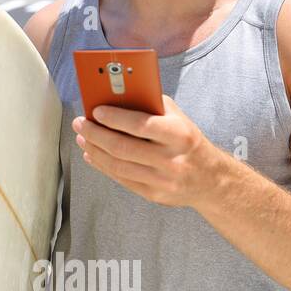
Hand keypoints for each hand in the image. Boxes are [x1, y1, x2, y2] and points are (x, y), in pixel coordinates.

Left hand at [72, 95, 225, 208]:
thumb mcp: (178, 118)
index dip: (115, 118)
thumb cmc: (187, 141)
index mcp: (179, 135)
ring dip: (94, 150)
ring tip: (82, 137)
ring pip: (118, 166)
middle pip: (123, 148)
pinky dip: (101, 165)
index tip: (96, 110)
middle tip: (80, 123)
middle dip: (95, 134)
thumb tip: (115, 95)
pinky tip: (91, 154)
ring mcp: (162, 180)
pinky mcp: (153, 194)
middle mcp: (171, 160)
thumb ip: (151, 105)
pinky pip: (121, 179)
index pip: (141, 125)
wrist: (209, 179)